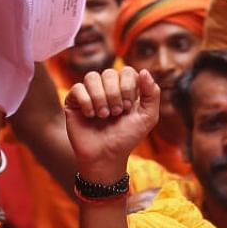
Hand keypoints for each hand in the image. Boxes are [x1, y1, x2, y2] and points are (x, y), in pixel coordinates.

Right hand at [64, 67, 159, 181]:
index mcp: (125, 88)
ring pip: (92, 77)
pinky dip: (86, 102)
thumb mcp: (147, 117)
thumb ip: (152, 94)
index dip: (128, 87)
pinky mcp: (74, 100)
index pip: (127, 71)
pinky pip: (78, 88)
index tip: (128, 107)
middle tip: (116, 113)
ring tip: (104, 115)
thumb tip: (144, 71)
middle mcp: (107, 88)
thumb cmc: (127, 138)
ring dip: (100, 98)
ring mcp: (90, 93)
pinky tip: (90, 115)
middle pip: (109, 73)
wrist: (106, 156)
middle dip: (114, 95)